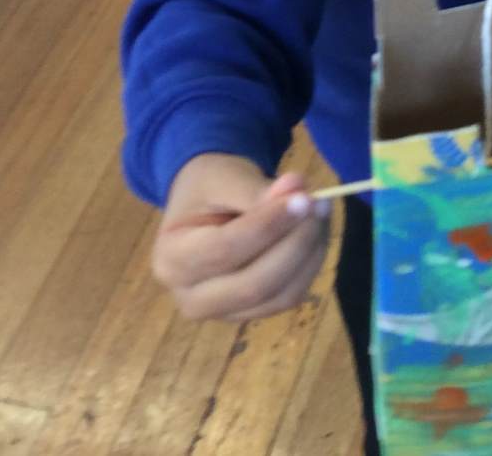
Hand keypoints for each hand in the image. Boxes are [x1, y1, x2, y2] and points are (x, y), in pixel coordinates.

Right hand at [152, 153, 331, 320]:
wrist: (204, 205)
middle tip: (320, 204)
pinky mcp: (251, 314)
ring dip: (310, 254)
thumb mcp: (224, 177)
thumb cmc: (209, 188)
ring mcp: (222, 314)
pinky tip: (315, 232)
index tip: (304, 198)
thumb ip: (257, 189)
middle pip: (254, 285)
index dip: (268, 226)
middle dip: (295, 244)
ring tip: (320, 213)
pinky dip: (310, 264)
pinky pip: (289, 296)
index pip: (225, 250)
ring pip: (279, 296)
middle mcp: (190, 297)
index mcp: (171, 259)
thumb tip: (298, 192)